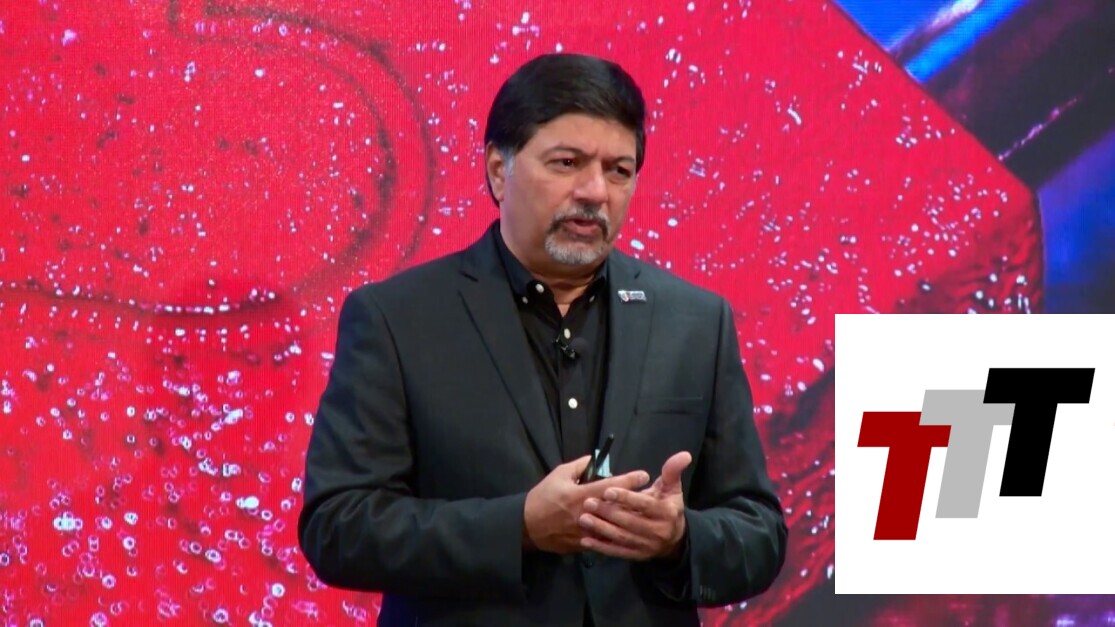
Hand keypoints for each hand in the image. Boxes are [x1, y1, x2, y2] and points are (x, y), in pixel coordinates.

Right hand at [523, 456, 649, 553]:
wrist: (527, 525)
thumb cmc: (543, 496)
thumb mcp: (559, 474)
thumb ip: (580, 466)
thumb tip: (598, 461)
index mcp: (580, 495)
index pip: (611, 486)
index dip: (629, 480)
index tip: (643, 475)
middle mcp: (585, 515)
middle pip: (617, 508)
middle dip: (634, 501)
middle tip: (647, 494)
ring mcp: (585, 533)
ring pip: (613, 527)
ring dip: (627, 519)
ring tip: (639, 511)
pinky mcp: (583, 545)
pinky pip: (603, 540)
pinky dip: (614, 533)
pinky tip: (623, 528)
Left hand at [577, 451, 691, 559]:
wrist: (674, 538)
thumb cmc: (668, 506)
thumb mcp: (672, 488)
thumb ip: (672, 471)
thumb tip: (684, 454)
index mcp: (667, 512)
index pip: (644, 504)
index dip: (626, 498)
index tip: (608, 490)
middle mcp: (658, 532)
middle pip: (630, 522)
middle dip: (608, 512)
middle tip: (588, 503)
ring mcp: (647, 546)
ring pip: (621, 537)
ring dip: (601, 529)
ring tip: (584, 519)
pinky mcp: (636, 556)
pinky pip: (617, 552)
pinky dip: (601, 547)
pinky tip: (585, 540)